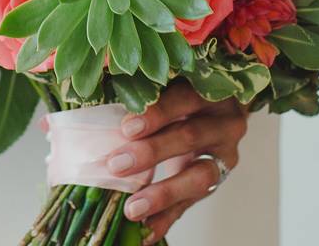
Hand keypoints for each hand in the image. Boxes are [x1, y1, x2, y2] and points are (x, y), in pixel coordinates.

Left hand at [105, 81, 247, 243]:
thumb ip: (139, 97)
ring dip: (164, 194)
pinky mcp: (220, 179)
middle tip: (118, 165)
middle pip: (191, 137)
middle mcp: (223, 120)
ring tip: (133, 209)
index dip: (157, 114)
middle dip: (153, 153)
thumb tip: (91, 116)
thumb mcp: (167, 87)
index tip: (127, 128)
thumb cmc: (182, 94)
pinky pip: (194, 203)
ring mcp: (227, 152)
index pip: (184, 98)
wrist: (220, 109)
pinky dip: (169, 218)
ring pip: (201, 176)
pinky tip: (147, 231)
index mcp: (207, 90)